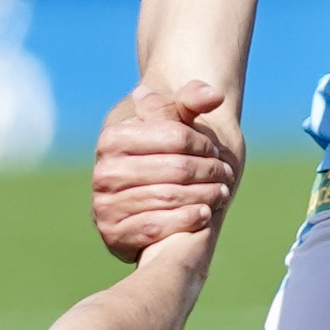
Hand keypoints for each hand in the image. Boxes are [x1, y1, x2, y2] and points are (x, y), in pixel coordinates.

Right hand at [88, 73, 244, 261]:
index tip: (216, 150)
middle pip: (176, 169)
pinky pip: (156, 226)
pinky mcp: (113, 234)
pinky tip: (204, 214)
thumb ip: (191, 100)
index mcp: (113, 139)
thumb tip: (214, 95)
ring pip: (169, 197)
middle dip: (208, 171)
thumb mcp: (173, 122)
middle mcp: (104, 172)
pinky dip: (185, 220)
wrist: (140, 198)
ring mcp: (105, 205)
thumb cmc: (161, 154)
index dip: (203, 143)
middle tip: (226, 174)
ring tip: (221, 193)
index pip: (174, 136)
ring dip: (204, 195)